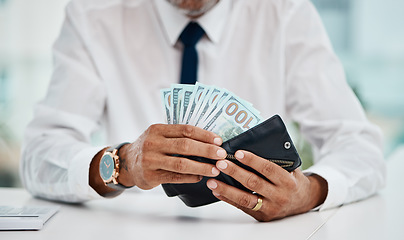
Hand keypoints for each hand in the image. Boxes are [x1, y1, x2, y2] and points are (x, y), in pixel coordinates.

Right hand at [117, 124, 225, 189]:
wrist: (126, 163)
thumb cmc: (150, 148)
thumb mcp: (158, 136)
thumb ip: (177, 136)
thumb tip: (209, 140)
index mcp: (157, 129)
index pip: (185, 130)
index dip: (204, 135)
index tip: (219, 140)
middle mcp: (153, 143)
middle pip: (185, 145)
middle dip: (206, 150)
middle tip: (221, 155)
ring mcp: (150, 160)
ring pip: (181, 163)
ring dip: (201, 166)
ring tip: (215, 169)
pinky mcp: (150, 175)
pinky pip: (174, 177)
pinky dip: (190, 177)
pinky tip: (200, 177)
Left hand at [206, 150, 327, 221]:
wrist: (303, 201)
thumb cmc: (292, 179)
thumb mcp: (290, 167)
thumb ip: (275, 158)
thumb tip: (252, 143)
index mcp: (288, 181)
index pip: (268, 169)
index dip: (252, 160)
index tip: (238, 153)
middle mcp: (280, 196)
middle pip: (253, 183)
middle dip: (234, 172)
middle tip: (220, 164)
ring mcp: (270, 208)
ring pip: (245, 198)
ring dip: (226, 189)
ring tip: (212, 181)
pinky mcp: (262, 216)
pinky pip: (242, 207)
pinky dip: (228, 199)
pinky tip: (217, 192)